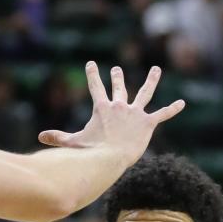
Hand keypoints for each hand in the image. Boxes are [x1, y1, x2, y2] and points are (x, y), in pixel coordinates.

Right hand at [38, 62, 184, 162]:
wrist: (111, 157)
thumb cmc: (92, 152)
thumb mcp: (73, 143)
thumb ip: (58, 138)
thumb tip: (40, 137)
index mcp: (102, 108)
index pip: (96, 87)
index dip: (93, 75)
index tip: (92, 64)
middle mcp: (119, 106)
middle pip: (119, 87)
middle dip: (117, 78)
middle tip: (117, 69)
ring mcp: (135, 113)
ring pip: (145, 93)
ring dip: (151, 80)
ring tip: (156, 70)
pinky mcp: (147, 124)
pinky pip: (162, 114)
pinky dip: (172, 109)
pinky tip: (182, 103)